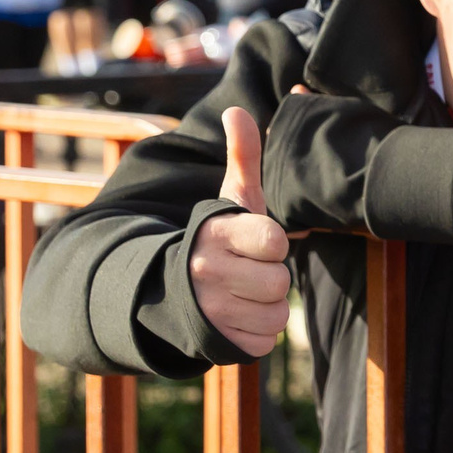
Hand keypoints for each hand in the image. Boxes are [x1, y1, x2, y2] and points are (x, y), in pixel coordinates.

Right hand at [189, 105, 290, 358]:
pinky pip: (265, 340)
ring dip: (267, 305)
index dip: (274, 243)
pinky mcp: (217, 342)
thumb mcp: (231, 198)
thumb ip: (243, 156)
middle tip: (251, 269)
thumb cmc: (220, 238)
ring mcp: (210, 310)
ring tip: (244, 291)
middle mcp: (206, 272)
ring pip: (275, 314)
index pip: (274, 240)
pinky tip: (239, 315)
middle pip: (279, 282)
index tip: (257, 241)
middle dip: (272, 276)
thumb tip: (238, 110)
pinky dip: (259, 331)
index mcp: (215, 233)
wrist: (173, 289)